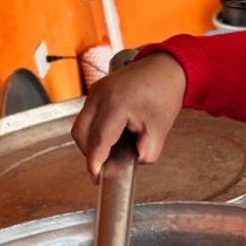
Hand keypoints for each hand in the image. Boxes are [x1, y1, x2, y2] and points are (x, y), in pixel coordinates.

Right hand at [71, 51, 186, 181]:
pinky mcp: (94, 92)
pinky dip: (94, 131)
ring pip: (81, 126)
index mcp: (116, 104)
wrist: (164, 67)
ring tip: (113, 151)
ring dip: (92, 142)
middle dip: (90, 153)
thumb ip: (147, 152)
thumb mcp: (160, 129)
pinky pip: (87, 117)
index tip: (96, 178)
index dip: (95, 162)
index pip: (99, 140)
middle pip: (81, 134)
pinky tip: (113, 137)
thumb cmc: (163, 93)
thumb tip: (130, 164)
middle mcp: (100, 95)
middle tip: (106, 167)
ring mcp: (94, 92)